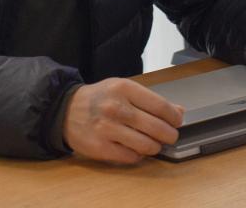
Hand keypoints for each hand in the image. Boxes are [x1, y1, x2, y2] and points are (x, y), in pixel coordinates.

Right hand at [62, 78, 183, 163]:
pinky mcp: (101, 147)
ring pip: (146, 145)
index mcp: (124, 88)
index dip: (174, 117)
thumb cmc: (100, 98)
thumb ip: (150, 100)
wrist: (67, 110)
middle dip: (169, 135)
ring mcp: (107, 128)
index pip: (160, 106)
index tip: (177, 121)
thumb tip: (178, 112)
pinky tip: (136, 148)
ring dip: (155, 147)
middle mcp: (116, 107)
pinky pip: (131, 157)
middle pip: (156, 127)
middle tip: (170, 136)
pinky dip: (138, 155)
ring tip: (153, 143)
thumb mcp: (124, 89)